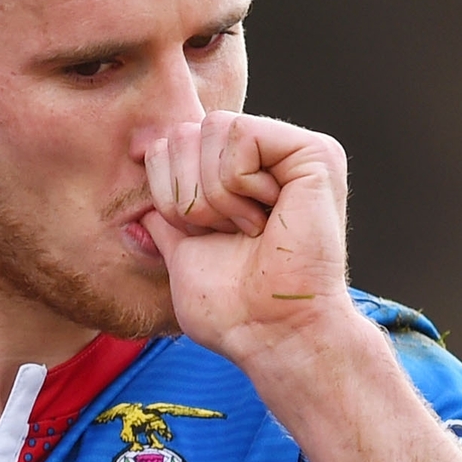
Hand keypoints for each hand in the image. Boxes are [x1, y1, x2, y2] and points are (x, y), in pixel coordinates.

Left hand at [140, 113, 356, 375]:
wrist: (272, 332)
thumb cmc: (231, 307)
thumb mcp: (182, 250)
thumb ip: (166, 209)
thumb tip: (146, 166)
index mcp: (239, 176)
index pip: (169, 146)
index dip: (168, 195)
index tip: (205, 236)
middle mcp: (269, 155)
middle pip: (184, 132)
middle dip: (187, 195)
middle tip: (229, 234)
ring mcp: (293, 151)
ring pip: (210, 128)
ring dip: (213, 194)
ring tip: (250, 229)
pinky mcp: (315, 152)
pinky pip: (240, 133)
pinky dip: (236, 183)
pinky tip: (265, 218)